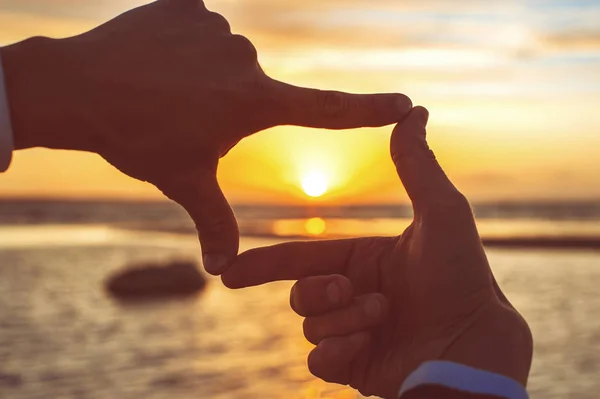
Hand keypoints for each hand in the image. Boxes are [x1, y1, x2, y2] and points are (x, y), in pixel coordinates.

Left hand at [0, 0, 411, 273]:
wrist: (77, 90)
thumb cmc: (136, 138)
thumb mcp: (184, 181)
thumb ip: (213, 222)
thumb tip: (221, 271)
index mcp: (253, 104)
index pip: (325, 110)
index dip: (367, 110)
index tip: (404, 103)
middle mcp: (244, 61)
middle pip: (249, 86)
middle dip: (221, 101)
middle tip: (179, 112)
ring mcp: (216, 28)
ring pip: (222, 55)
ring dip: (201, 71)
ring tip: (163, 86)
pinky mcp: (186, 3)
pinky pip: (197, 22)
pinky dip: (181, 40)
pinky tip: (154, 56)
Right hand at [222, 107, 532, 397]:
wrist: (475, 347)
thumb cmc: (462, 277)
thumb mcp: (441, 213)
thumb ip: (418, 164)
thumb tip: (414, 111)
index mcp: (365, 262)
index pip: (304, 258)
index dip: (265, 264)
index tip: (229, 272)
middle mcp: (355, 296)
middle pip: (301, 293)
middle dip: (320, 291)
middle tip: (350, 291)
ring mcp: (354, 334)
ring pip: (310, 326)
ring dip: (343, 320)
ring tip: (381, 317)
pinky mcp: (356, 368)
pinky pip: (318, 361)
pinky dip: (338, 353)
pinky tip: (367, 348)